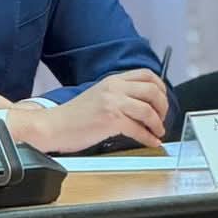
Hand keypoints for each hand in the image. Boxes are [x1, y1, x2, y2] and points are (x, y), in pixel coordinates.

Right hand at [5, 70, 169, 153]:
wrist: (53, 126)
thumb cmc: (73, 116)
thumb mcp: (98, 95)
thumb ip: (119, 94)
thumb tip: (144, 105)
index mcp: (112, 80)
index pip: (147, 75)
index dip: (161, 89)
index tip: (162, 102)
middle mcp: (114, 88)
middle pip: (153, 91)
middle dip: (163, 107)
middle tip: (162, 119)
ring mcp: (112, 103)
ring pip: (149, 110)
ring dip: (158, 124)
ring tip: (157, 132)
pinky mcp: (111, 120)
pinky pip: (138, 129)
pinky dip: (149, 138)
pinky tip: (151, 142)